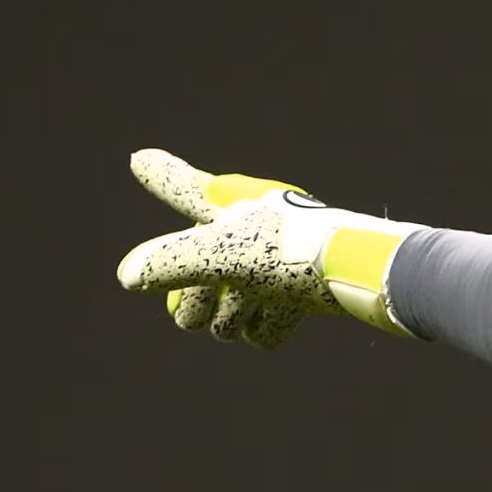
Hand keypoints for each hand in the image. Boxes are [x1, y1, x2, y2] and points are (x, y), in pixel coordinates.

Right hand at [114, 148, 419, 346]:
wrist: (363, 274)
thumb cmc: (289, 249)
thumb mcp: (219, 254)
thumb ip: (169, 264)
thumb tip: (128, 277)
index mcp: (229, 204)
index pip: (181, 188)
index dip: (162, 176)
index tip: (142, 161)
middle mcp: (249, 231)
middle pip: (194, 277)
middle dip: (197, 297)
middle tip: (214, 294)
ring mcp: (274, 266)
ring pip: (227, 312)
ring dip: (236, 315)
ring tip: (263, 298)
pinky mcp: (300, 298)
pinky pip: (262, 331)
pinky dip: (271, 327)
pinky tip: (290, 310)